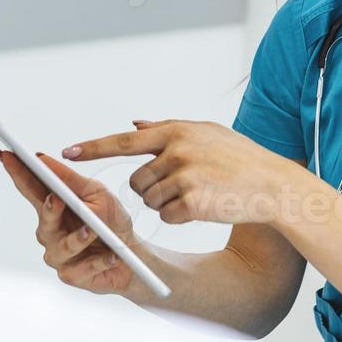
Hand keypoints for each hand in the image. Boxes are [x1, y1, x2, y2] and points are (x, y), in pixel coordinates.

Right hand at [0, 150, 137, 294]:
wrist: (132, 252)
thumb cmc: (111, 219)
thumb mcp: (97, 193)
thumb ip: (71, 180)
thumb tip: (43, 160)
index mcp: (53, 206)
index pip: (30, 187)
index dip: (16, 172)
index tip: (7, 155)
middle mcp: (50, 231)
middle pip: (43, 219)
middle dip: (48, 209)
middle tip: (55, 198)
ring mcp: (58, 254)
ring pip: (63, 247)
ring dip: (78, 239)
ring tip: (93, 231)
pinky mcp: (71, 275)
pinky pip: (83, 267)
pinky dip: (100, 260)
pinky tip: (112, 255)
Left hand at [62, 120, 295, 225]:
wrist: (275, 185)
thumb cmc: (241, 159)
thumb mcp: (207, 133)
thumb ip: (168, 129)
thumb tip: (134, 124)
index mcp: (178, 131)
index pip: (125, 140)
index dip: (93, 148)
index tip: (66, 153)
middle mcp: (177, 150)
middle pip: (136, 181)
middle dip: (151, 189)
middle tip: (181, 187)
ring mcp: (185, 176)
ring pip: (149, 201)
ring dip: (167, 203)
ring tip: (198, 194)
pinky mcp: (193, 203)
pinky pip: (166, 217)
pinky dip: (179, 217)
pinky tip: (203, 208)